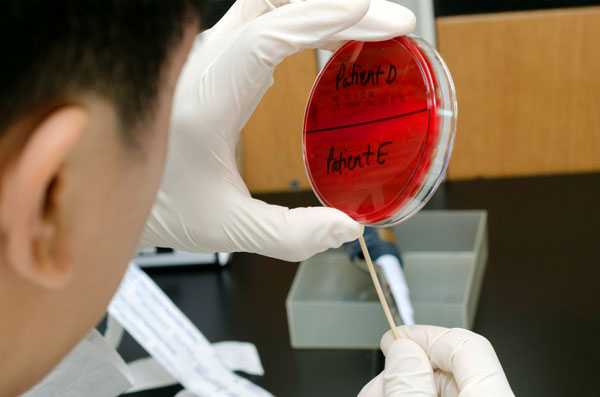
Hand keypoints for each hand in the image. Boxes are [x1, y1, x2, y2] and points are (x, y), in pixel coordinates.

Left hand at [142, 0, 415, 260]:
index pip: (269, 36)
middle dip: (336, 6)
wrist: (115, 185)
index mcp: (207, 99)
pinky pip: (265, 22)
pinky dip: (305, 20)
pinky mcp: (217, 61)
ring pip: (269, 4)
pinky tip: (332, 40)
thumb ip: (290, 235)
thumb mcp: (226, 228)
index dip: (325, 20)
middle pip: (273, 3)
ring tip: (372, 27)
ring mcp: (209, 56)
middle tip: (390, 24)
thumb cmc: (159, 203)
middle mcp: (205, 65)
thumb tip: (347, 229)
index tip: (377, 20)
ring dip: (321, 8)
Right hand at [359, 326, 514, 396]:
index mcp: (491, 396)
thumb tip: (402, 350)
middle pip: (449, 369)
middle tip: (380, 379)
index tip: (395, 338)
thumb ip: (409, 383)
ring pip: (440, 389)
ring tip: (377, 395)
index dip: (426, 335)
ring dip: (403, 386)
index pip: (466, 344)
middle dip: (407, 367)